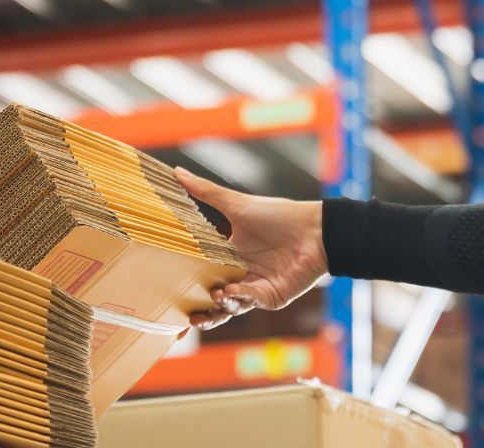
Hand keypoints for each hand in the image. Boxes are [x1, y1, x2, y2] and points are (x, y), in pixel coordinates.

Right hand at [175, 167, 329, 329]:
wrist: (316, 231)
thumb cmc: (279, 215)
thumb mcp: (237, 205)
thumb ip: (206, 192)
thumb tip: (177, 171)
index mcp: (228, 254)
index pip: (201, 273)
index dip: (186, 284)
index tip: (167, 287)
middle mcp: (239, 273)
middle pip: (211, 298)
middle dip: (198, 308)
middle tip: (184, 312)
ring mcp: (254, 288)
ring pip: (228, 307)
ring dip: (216, 308)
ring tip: (211, 298)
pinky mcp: (269, 297)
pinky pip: (248, 302)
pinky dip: (237, 299)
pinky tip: (229, 291)